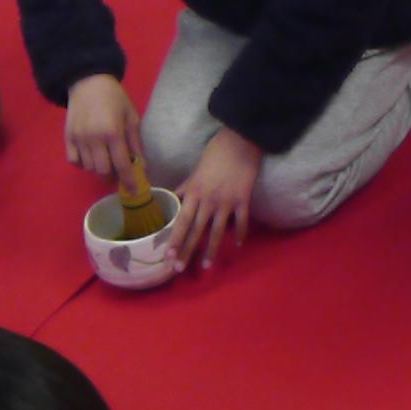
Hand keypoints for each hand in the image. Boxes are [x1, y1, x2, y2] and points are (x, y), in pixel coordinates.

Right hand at [65, 74, 142, 194]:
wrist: (88, 82)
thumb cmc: (115, 98)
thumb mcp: (132, 117)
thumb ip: (136, 143)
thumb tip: (141, 166)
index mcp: (113, 133)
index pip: (122, 164)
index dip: (129, 181)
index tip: (134, 191)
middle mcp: (93, 139)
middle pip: (102, 171)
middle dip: (113, 175)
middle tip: (119, 171)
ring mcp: (78, 139)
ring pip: (88, 168)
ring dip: (99, 169)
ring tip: (106, 160)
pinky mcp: (67, 138)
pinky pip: (74, 161)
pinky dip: (83, 164)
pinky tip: (91, 156)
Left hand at [167, 127, 261, 271]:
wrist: (240, 140)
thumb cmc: (216, 153)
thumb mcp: (195, 171)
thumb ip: (186, 189)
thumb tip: (173, 200)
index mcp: (195, 191)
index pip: (181, 220)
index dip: (174, 239)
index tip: (166, 256)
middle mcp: (209, 199)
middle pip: (196, 230)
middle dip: (186, 251)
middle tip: (178, 269)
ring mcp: (227, 201)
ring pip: (218, 231)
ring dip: (211, 250)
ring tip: (206, 265)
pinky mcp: (244, 199)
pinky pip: (242, 221)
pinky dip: (240, 234)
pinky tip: (236, 245)